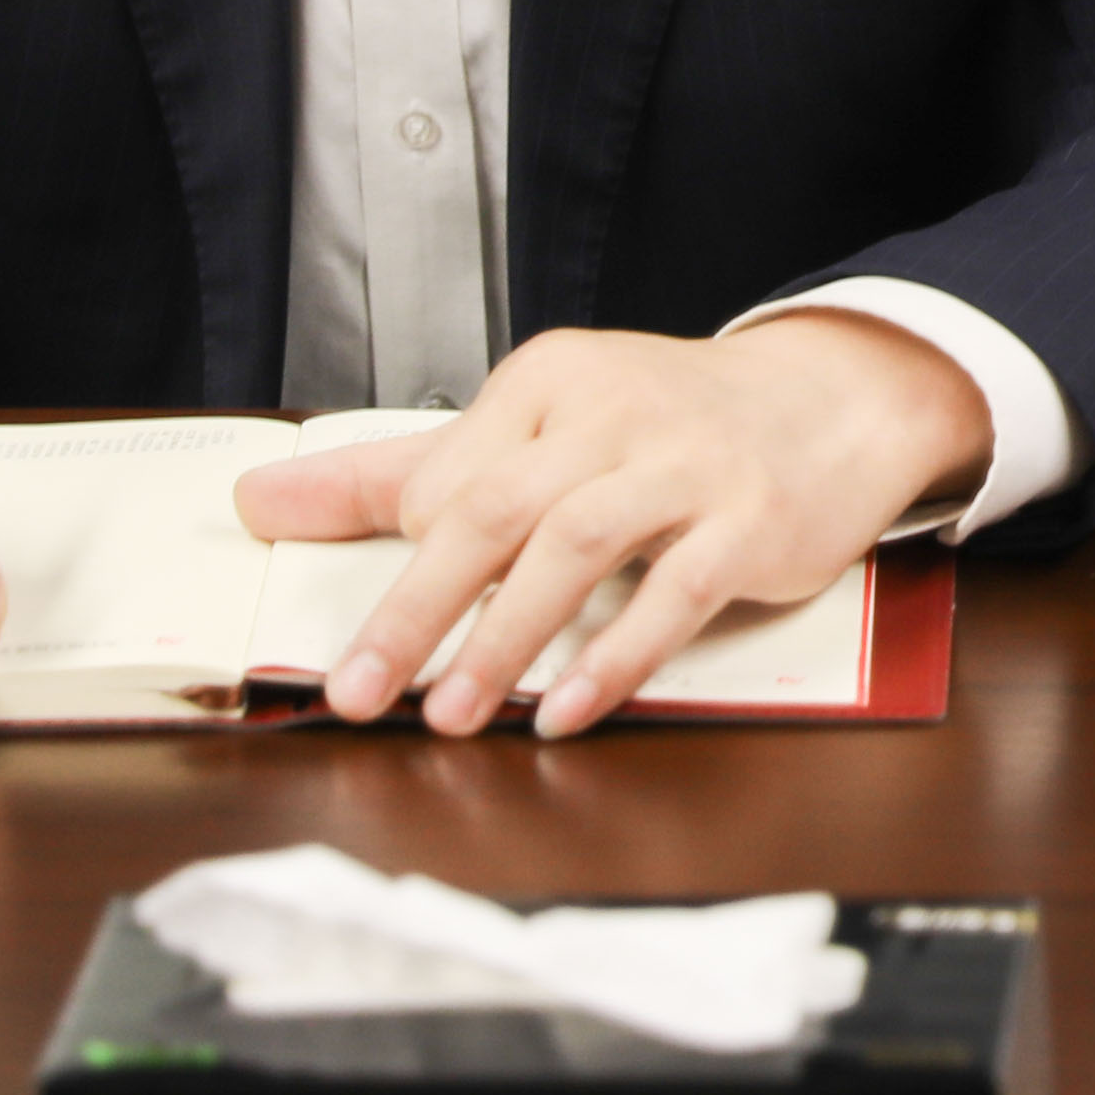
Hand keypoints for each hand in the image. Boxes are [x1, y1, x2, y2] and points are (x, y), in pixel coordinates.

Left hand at [245, 312, 990, 739]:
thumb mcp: (537, 428)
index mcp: (549, 381)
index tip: (363, 648)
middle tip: (359, 694)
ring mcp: (689, 463)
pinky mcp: (752, 519)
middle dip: (416, 611)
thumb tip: (259, 503)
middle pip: (493, 511)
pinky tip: (566, 707)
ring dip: (505, 638)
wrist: (835, 399)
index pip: (449, 478)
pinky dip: (615, 653)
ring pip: (577, 546)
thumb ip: (399, 474)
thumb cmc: (668, 426)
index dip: (405, 566)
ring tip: (454, 714)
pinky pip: (676, 590)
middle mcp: (615, 410)